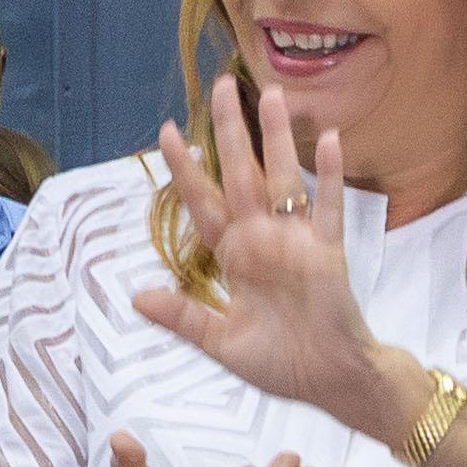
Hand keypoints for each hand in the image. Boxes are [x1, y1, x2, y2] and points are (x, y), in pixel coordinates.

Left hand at [131, 76, 396, 434]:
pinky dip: (329, 176)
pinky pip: (328, 208)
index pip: (203, 204)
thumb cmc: (279, 362)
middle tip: (221, 85)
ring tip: (271, 96)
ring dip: (277, 140)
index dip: (185, 170)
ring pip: (284, 179)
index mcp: (234, 258)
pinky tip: (326, 140)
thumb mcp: (222, 344)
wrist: (329, 381)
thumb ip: (185, 318)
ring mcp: (296, 242)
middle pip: (241, 175)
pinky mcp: (327, 253)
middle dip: (230, 133)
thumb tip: (137, 299)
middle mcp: (262, 240)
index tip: (169, 132)